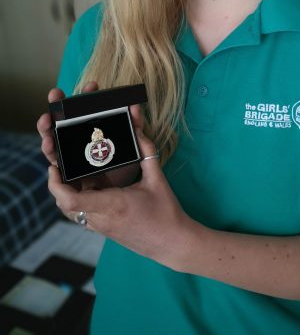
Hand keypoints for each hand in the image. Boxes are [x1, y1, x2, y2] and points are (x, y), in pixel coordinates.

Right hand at [37, 81, 141, 189]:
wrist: (127, 200)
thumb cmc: (127, 169)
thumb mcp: (134, 148)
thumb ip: (135, 128)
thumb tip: (134, 107)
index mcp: (93, 134)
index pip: (87, 111)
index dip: (87, 97)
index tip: (92, 85)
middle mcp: (77, 144)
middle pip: (64, 123)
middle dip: (58, 107)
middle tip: (56, 94)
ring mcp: (70, 159)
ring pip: (54, 141)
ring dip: (48, 129)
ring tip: (47, 120)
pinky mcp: (66, 176)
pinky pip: (55, 164)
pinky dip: (50, 153)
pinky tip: (50, 146)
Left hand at [47, 122, 194, 268]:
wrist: (172, 243)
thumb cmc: (166, 213)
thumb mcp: (157, 179)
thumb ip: (147, 152)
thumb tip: (138, 131)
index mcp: (112, 204)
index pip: (71, 200)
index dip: (55, 185)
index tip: (53, 168)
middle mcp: (101, 218)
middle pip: (65, 203)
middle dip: (58, 183)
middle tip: (61, 163)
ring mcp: (101, 227)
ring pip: (71, 211)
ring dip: (67, 193)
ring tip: (72, 173)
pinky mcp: (104, 230)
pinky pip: (82, 215)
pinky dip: (79, 200)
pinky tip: (90, 186)